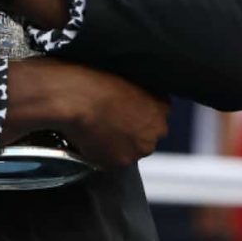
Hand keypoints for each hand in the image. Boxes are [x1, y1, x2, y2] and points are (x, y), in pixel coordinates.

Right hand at [7, 60, 168, 167]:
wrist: (78, 99)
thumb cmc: (98, 81)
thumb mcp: (130, 77)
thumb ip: (141, 93)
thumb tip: (135, 100)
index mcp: (162, 107)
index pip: (158, 113)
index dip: (140, 112)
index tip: (127, 109)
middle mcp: (155, 132)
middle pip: (147, 135)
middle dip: (133, 131)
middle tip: (112, 121)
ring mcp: (138, 150)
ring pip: (131, 149)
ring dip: (120, 144)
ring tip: (99, 130)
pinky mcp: (118, 163)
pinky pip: (113, 160)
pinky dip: (104, 153)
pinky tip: (92, 139)